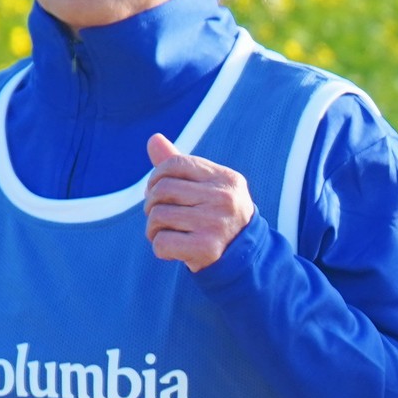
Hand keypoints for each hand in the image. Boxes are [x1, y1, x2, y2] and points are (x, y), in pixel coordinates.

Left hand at [144, 134, 254, 271]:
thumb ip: (180, 165)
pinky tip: (172, 251)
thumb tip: (153, 139)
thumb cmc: (219, 217)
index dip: (156, 177)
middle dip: (152, 204)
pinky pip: (161, 243)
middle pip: (162, 190)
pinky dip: (159, 248)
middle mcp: (224, 198)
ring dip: (153, 229)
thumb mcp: (208, 187)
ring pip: (158, 216)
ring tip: (165, 234)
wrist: (245, 259)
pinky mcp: (207, 248)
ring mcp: (217, 223)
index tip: (157, 192)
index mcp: (226, 179)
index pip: (175, 164)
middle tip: (159, 217)